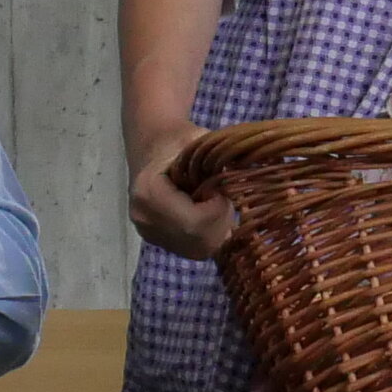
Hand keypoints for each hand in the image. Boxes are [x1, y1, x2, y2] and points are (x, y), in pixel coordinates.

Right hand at [129, 125, 236, 261]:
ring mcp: (149, 234)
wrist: (154, 147)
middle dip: (220, 222)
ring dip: (215, 230)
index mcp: (149, 193)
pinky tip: (203, 214)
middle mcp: (144, 220)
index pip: (194, 223)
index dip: (218, 210)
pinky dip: (207, 235)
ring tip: (210, 205)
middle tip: (219, 198)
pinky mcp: (158, 242)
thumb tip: (247, 177)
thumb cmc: (179, 141)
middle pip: (199, 242)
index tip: (221, 190)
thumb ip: (220, 160)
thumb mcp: (200, 140)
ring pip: (199, 250)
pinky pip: (193, 250)